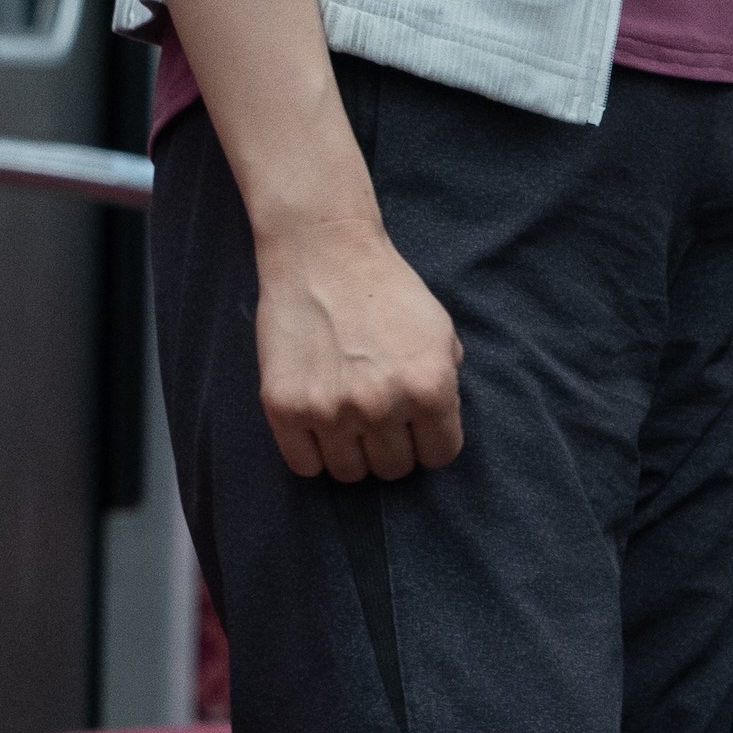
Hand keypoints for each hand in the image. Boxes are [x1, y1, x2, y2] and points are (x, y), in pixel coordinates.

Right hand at [250, 210, 465, 484]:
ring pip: (350, 475)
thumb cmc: (388, 292)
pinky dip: (313, 453)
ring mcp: (331, 412)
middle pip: (394, 470)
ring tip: (348, 418)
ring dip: (353, 453)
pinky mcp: (285, 411)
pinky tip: (319, 423)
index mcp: (430, 388)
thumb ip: (447, 384)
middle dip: (392, 447)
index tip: (416, 426)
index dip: (429, 440)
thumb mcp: (441, 334)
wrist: (325, 257)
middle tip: (379, 417)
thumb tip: (437, 428)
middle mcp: (383, 406)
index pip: (440, 455)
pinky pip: (305, 466)